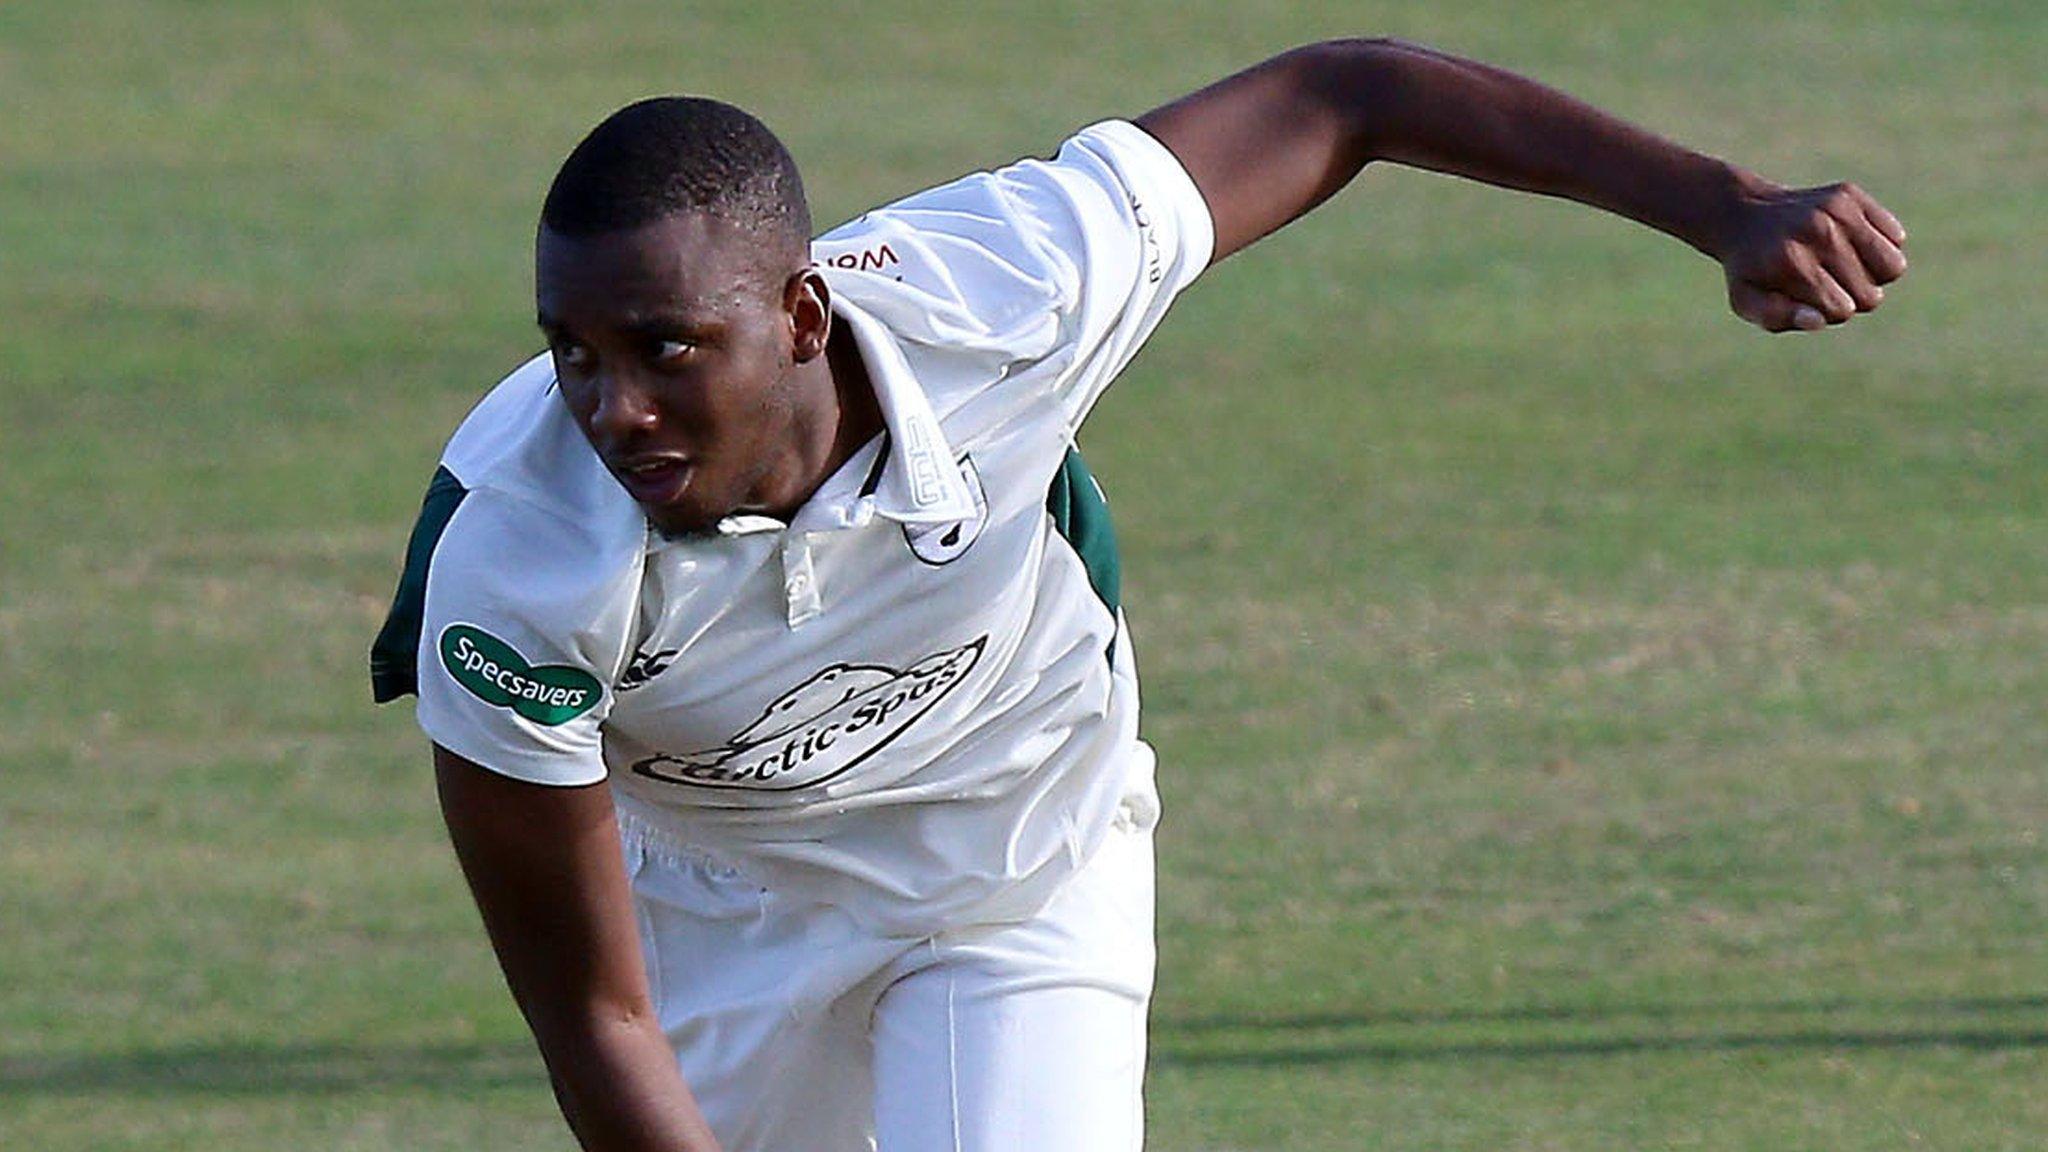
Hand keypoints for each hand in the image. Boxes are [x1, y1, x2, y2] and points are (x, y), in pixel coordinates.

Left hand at [1719, 175, 1907, 332]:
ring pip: (1893, 266)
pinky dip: (1880, 247)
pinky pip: (1897, 238)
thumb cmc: (1750, 268)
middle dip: (1850, 298)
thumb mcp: (1746, 300)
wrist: (1742, 214)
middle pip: (1870, 295)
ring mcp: (1838, 209)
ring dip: (1872, 276)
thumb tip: (1818, 320)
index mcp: (1791, 262)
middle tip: (1822, 281)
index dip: (1829, 312)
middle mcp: (1819, 231)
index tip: (1808, 298)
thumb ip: (1777, 317)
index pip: (1843, 309)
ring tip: (1842, 266)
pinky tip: (1849, 243)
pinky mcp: (1851, 195)